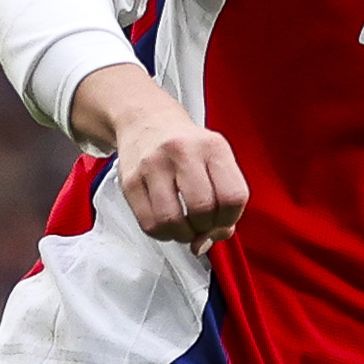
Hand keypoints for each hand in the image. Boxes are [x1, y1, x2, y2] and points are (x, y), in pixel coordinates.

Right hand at [110, 106, 249, 246]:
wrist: (146, 120)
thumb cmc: (186, 146)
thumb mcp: (215, 161)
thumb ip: (224, 203)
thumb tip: (206, 243)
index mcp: (213, 147)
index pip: (233, 197)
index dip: (230, 219)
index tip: (222, 221)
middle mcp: (183, 152)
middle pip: (203, 210)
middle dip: (205, 228)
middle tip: (201, 224)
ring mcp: (154, 165)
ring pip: (173, 222)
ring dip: (182, 235)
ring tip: (184, 227)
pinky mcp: (131, 181)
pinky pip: (149, 224)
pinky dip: (162, 234)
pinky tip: (167, 223)